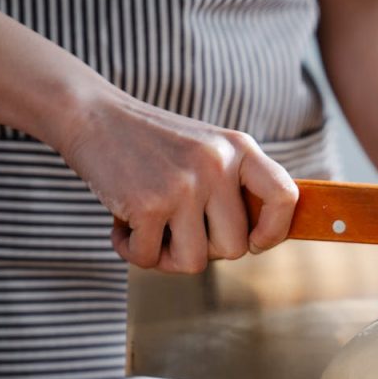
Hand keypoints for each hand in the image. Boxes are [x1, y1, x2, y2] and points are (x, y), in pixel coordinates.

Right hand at [58, 91, 297, 272]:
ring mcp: (183, 185)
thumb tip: (259, 243)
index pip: (285, 197)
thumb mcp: (208, 150)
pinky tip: (123, 224)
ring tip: (151, 227)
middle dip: (205, 249)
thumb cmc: (154, 146)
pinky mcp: (147, 204)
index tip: (255, 241)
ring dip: (167, 256)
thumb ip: (235, 188)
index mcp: (239, 149)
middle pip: (235, 248)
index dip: (275, 230)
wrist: (92, 116)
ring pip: (194, 262)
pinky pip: (149, 259)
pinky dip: (132, 251)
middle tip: (178, 227)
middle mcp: (216, 165)